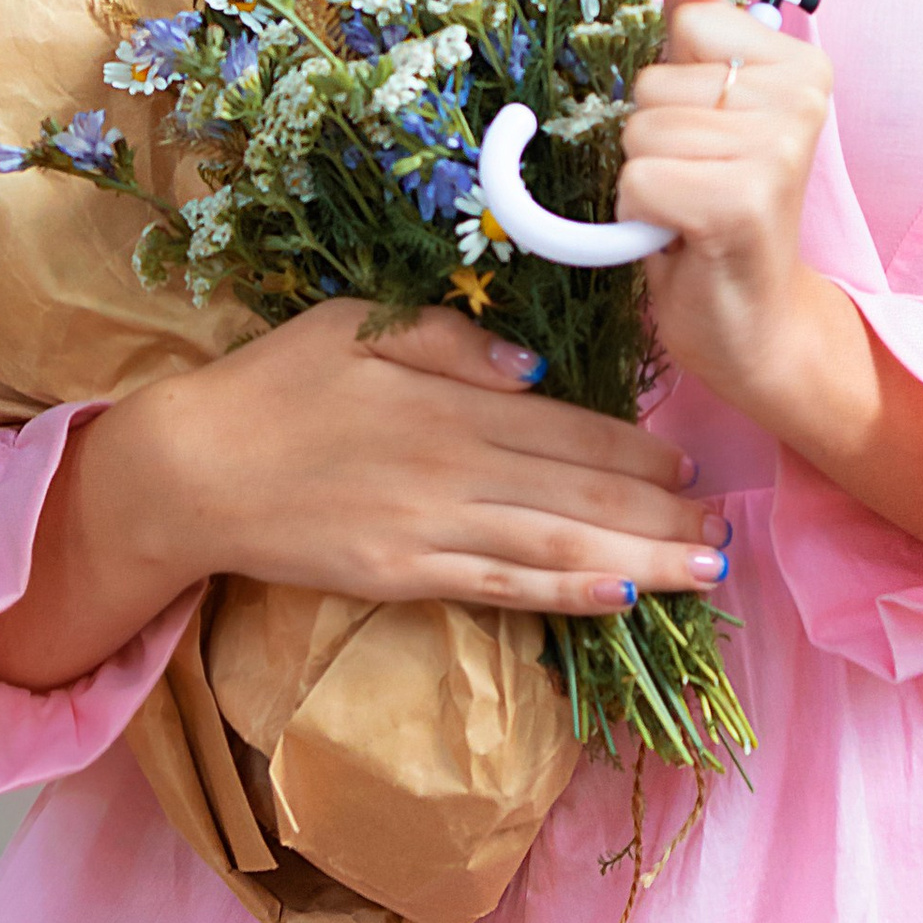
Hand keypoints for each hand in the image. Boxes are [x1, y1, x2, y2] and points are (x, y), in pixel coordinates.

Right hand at [0, 299, 729, 693]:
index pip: (566, 425)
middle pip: (579, 491)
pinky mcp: (404, 574)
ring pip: (556, 545)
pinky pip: (501, 586)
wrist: (194, 467)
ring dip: (639, 559)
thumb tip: (535, 367)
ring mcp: (431, 527)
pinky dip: (566, 594)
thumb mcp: (360, 324)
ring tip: (703, 570)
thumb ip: (449, 338)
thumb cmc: (276, 381)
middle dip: (661, 512)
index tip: (692, 458)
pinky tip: (618, 598)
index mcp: (447, 396)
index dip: (636, 446)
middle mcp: (453, 464)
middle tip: (728, 531)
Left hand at [621, 0, 922, 558]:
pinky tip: (686, 238)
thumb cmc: (720, 212)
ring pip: (638, 132)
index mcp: (800, 65)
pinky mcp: (743, 202)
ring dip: (646, 181)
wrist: (754, 325)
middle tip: (697, 183)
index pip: (686, 25)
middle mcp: (802, 99)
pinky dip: (641, 217)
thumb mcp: (704, 111)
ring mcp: (778, 149)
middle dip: (652, 138)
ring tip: (693, 210)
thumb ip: (695, 33)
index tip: (707, 134)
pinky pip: (636, 182)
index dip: (672, 86)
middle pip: (653, 83)